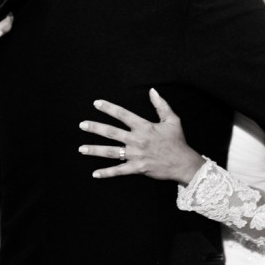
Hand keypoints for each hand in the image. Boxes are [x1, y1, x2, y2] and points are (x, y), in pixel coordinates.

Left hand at [78, 89, 204, 184]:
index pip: (123, 114)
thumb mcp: (172, 120)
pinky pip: (119, 171)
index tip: (96, 103)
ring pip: (111, 152)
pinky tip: (95, 173)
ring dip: (95, 150)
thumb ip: (161, 105)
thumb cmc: (177, 141)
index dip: (109, 108)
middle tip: (82, 124)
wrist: (183, 163)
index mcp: (144, 127)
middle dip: (95, 128)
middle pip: (111, 132)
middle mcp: (137, 140)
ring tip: (81, 148)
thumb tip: (152, 90)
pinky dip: (107, 173)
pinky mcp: (137, 168)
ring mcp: (136, 155)